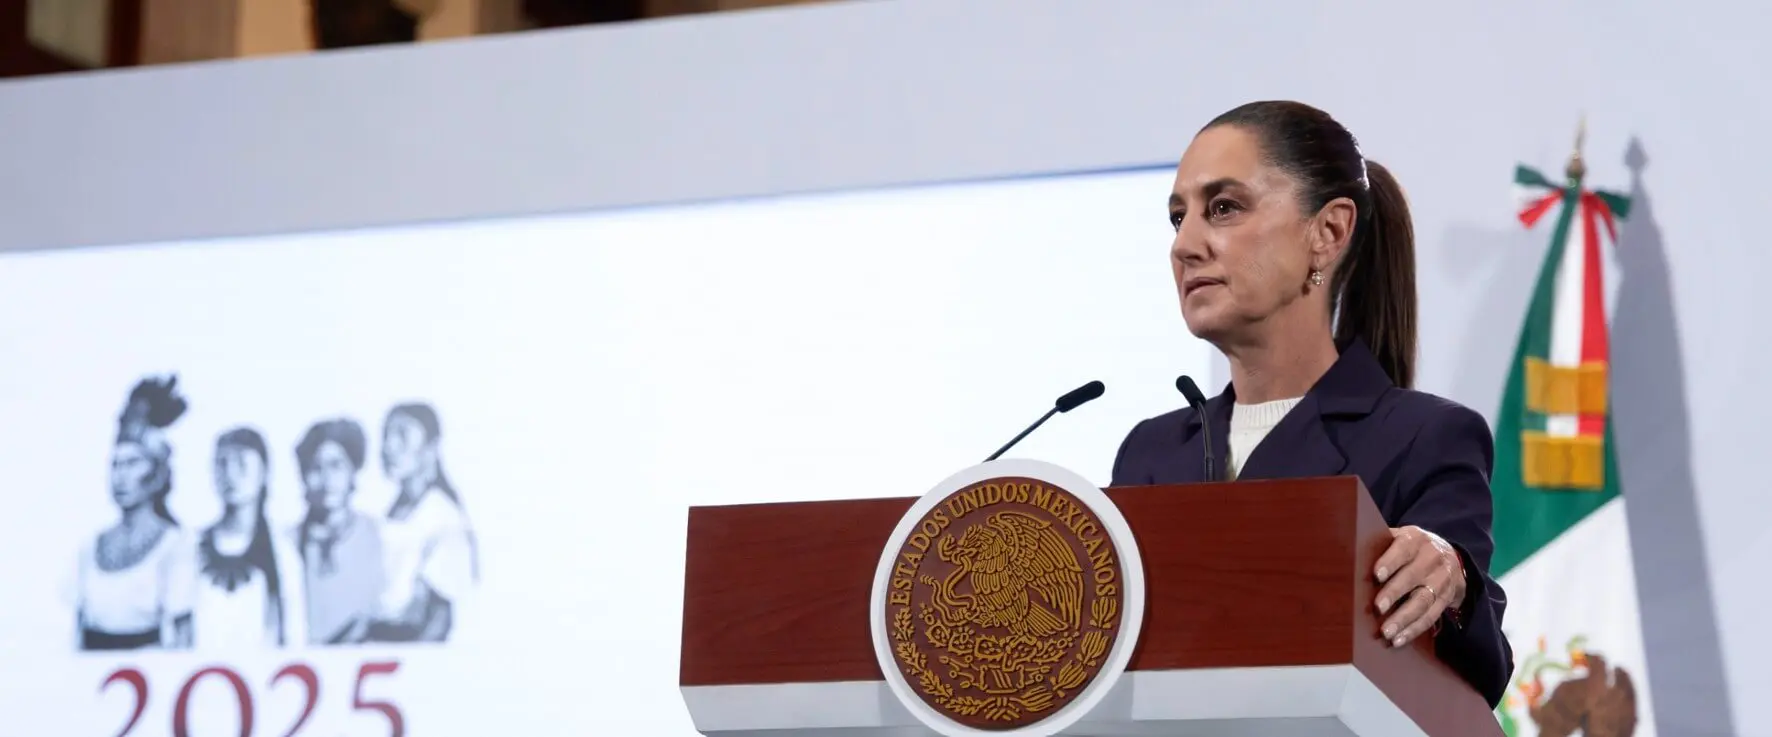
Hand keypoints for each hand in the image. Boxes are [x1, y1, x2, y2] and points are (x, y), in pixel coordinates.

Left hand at [1373, 526, 1465, 647]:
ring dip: (1404, 619)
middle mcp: (1431, 558)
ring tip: (1387, 632)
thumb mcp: (1399, 538)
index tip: (1376, 575)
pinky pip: (1431, 616)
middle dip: (1394, 593)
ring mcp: (1441, 579)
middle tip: (1377, 607)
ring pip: (1423, 601)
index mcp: (1415, 539)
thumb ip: (1379, 545)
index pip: (1402, 549)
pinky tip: (1399, 639)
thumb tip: (1348, 556)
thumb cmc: (1410, 548)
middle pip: (1412, 577)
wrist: (1449, 555)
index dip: (1389, 562)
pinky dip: (1414, 629)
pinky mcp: (1446, 598)